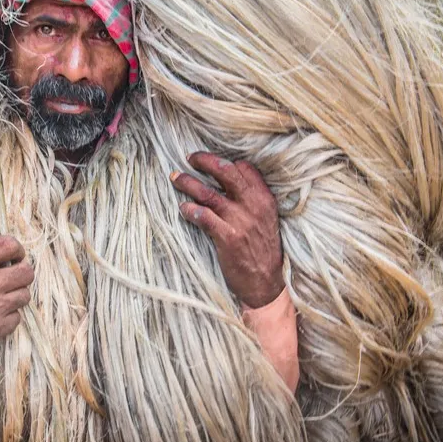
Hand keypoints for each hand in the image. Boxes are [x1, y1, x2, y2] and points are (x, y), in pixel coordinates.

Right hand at [0, 235, 33, 362]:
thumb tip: (1, 256)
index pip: (9, 245)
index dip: (17, 250)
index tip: (15, 257)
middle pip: (27, 272)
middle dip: (22, 273)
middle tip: (13, 278)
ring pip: (25, 295)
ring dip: (15, 296)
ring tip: (2, 298)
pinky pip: (17, 317)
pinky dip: (9, 316)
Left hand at [170, 153, 283, 308]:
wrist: (265, 283)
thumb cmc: (263, 250)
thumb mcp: (267, 220)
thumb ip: (252, 200)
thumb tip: (231, 180)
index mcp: (264, 199)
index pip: (245, 168)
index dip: (226, 162)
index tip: (211, 162)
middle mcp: (253, 206)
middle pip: (225, 172)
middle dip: (204, 160)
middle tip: (189, 158)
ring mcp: (240, 221)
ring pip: (208, 193)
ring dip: (187, 182)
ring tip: (175, 178)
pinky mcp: (227, 237)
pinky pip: (203, 216)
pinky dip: (189, 209)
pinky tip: (183, 209)